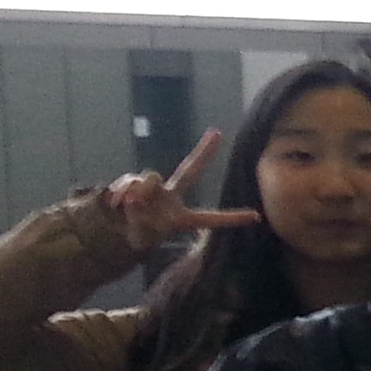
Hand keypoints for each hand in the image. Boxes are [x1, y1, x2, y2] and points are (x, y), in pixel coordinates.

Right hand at [100, 131, 255, 253]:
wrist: (114, 233)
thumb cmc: (136, 236)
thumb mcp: (141, 235)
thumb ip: (140, 216)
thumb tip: (134, 196)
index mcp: (182, 218)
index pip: (210, 218)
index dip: (232, 218)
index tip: (256, 216)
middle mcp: (171, 197)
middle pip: (190, 170)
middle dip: (203, 152)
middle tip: (217, 133)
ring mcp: (153, 188)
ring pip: (150, 178)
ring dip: (139, 191)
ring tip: (128, 207)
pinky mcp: (133, 183)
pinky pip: (130, 180)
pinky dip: (122, 190)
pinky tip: (116, 203)